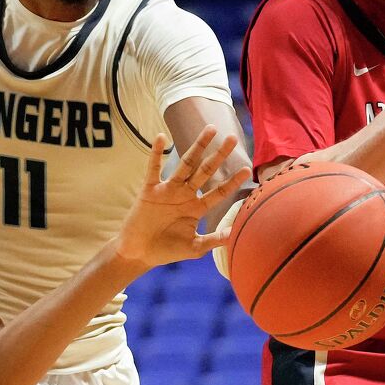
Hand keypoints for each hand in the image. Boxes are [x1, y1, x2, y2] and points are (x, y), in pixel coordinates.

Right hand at [114, 126, 249, 272]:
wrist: (138, 253)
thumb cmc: (166, 251)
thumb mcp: (194, 247)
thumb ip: (213, 240)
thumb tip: (235, 234)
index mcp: (196, 208)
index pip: (218, 191)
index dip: (232, 181)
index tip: (246, 169)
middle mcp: (184, 195)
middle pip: (205, 171)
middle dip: (219, 155)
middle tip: (232, 138)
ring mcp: (168, 190)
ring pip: (185, 164)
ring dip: (197, 147)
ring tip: (210, 130)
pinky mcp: (150, 190)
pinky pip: (154, 169)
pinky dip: (156, 153)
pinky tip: (161, 137)